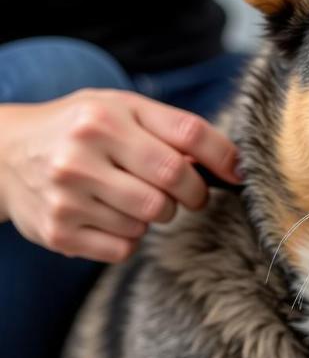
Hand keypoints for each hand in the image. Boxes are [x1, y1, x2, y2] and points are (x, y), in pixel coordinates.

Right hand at [0, 89, 240, 262]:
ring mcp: (67, 195)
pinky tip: (113, 216)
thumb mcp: (122, 109)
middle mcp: (83, 153)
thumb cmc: (81, 128)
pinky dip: (131, 237)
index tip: (236, 173)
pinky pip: (125, 248)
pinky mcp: (59, 232)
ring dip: (156, 215)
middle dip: (192, 193)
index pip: (187, 136)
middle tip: (186, 193)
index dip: (222, 157)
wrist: (4, 155)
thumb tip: (230, 163)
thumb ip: (172, 128)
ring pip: (151, 220)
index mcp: (106, 116)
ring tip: (133, 197)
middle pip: (173, 183)